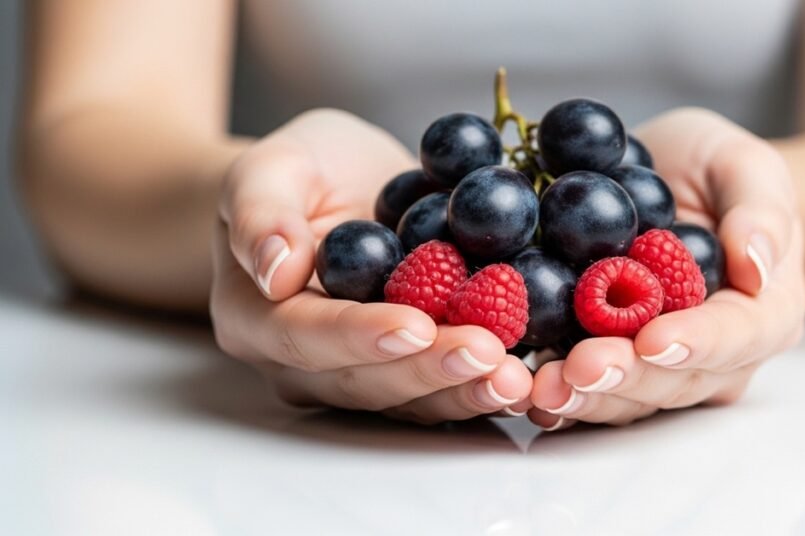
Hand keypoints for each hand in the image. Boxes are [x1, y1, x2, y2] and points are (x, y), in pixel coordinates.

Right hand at [210, 109, 532, 423]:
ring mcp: (359, 373)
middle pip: (366, 380)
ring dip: (466, 390)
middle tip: (487, 355)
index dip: (361, 335)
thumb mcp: (269, 166)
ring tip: (516, 378)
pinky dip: (484, 383)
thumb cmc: (299, 172)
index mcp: (256, 317)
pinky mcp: (410, 368)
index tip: (415, 325)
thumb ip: (261, 212)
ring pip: (410, 398)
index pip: (306, 337)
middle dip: (430, 370)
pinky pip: (444, 387)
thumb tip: (274, 269)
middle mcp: (304, 364)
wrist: (336, 188)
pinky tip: (528, 376)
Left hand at [528, 108, 804, 430]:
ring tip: (542, 388)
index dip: (696, 342)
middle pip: (675, 380)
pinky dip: (555, 394)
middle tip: (580, 369)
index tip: (654, 338)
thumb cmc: (719, 173)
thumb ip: (760, 210)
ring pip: (628, 398)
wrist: (676, 184)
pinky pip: (587, 389)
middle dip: (626, 378)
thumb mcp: (746, 167)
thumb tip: (756, 261)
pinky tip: (520, 392)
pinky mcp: (613, 365)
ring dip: (584, 397)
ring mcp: (661, 368)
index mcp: (762, 312)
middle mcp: (716, 356)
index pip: (736, 337)